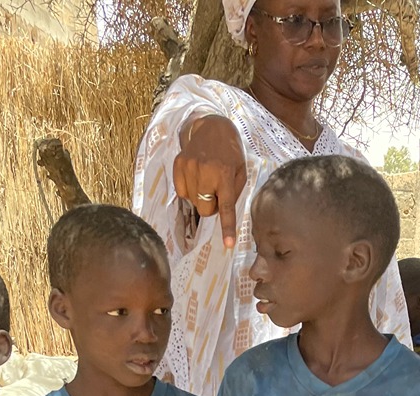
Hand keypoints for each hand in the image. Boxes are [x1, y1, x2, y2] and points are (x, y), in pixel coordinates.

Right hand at [173, 115, 247, 249]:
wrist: (212, 126)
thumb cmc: (230, 153)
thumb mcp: (240, 172)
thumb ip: (232, 193)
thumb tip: (220, 213)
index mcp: (225, 174)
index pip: (226, 207)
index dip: (227, 227)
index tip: (228, 244)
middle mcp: (205, 171)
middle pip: (205, 210)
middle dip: (211, 206)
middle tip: (216, 191)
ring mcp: (189, 167)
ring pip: (192, 202)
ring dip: (201, 196)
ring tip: (207, 179)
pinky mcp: (178, 164)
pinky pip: (181, 192)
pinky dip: (189, 189)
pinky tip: (196, 176)